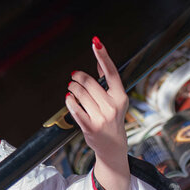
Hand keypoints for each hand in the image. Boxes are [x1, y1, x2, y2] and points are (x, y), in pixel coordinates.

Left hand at [65, 37, 128, 176]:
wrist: (113, 146)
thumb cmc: (112, 119)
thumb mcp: (116, 100)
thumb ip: (107, 83)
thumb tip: (99, 62)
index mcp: (121, 97)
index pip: (111, 72)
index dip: (103, 56)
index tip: (96, 42)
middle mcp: (113, 106)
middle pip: (90, 83)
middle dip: (79, 77)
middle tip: (73, 76)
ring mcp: (102, 118)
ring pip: (80, 95)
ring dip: (73, 88)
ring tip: (71, 87)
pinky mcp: (90, 127)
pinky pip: (75, 109)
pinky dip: (69, 101)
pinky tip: (68, 97)